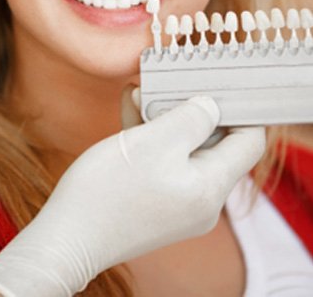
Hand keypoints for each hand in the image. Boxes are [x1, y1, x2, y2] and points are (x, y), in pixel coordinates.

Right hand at [0, 96, 264, 296]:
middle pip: (213, 144)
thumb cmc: (109, 188)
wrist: (69, 235)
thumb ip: (191, 118)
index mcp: (211, 186)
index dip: (239, 108)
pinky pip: (164, 164)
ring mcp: (178, 204)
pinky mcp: (156, 204)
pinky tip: (129, 112)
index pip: (249, 142)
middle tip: (163, 83)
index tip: (217, 83)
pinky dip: (150, 139)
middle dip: (188, 108)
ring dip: (163, 119)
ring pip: (183, 150)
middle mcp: (202, 200)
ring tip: (137, 92)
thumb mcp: (152, 142)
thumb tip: (212, 106)